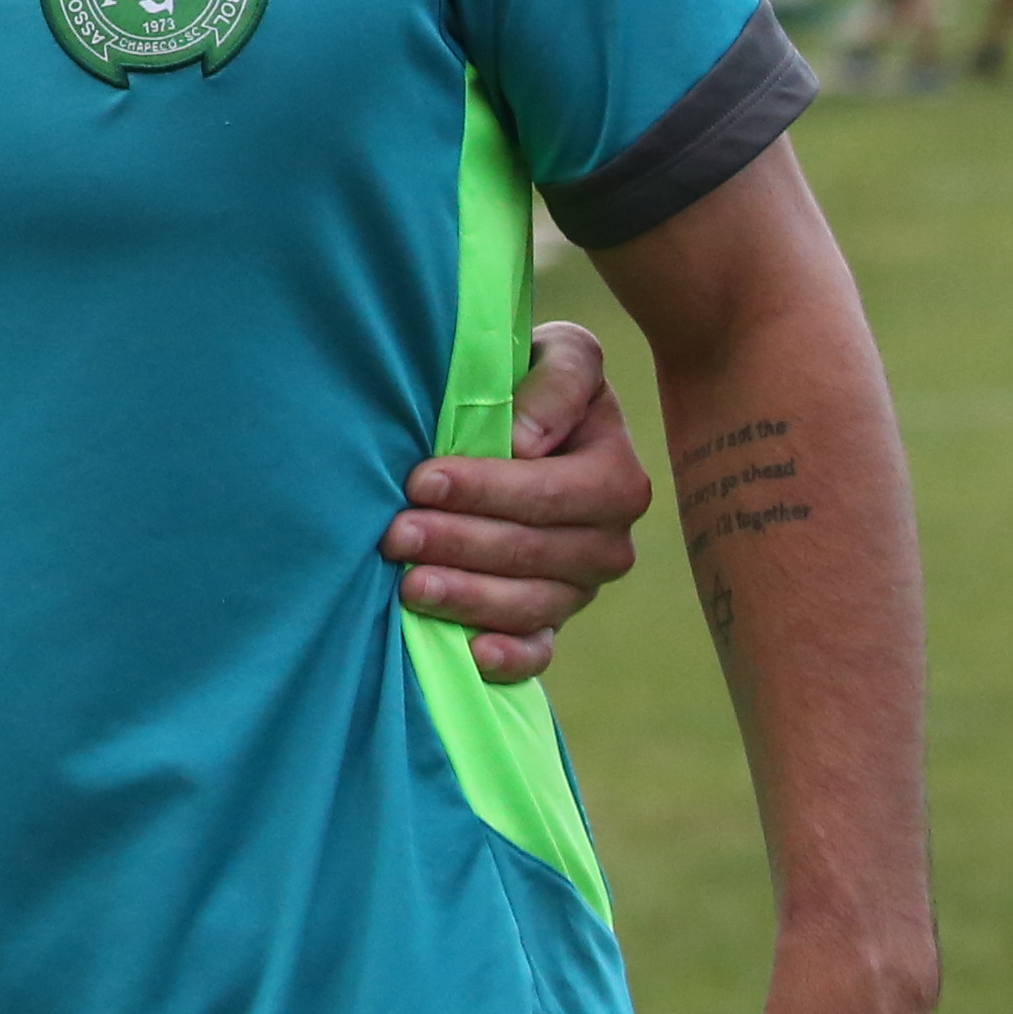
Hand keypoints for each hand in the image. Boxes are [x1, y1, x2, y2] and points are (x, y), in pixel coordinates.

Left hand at [391, 318, 650, 681]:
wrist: (531, 419)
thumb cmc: (538, 380)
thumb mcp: (563, 355)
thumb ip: (557, 383)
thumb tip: (522, 441)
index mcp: (616, 477)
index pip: (552, 493)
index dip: (487, 490)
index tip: (422, 481)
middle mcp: (608, 540)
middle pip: (535, 553)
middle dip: (460, 543)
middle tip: (396, 535)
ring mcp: (580, 587)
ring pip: (532, 604)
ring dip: (468, 598)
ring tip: (409, 587)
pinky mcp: (552, 620)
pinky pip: (541, 651)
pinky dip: (511, 658)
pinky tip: (470, 653)